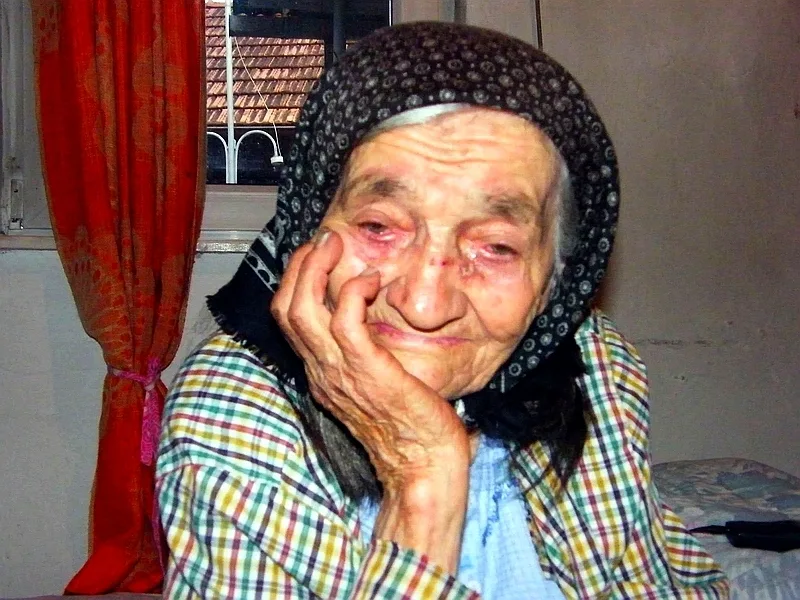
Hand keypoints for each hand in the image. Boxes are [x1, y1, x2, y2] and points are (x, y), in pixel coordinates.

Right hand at [271, 230, 469, 487]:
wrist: (424, 466)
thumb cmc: (411, 428)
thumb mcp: (375, 388)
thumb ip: (365, 359)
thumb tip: (373, 328)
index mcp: (322, 374)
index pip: (289, 320)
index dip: (297, 282)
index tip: (318, 256)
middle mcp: (322, 371)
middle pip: (285, 309)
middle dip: (300, 266)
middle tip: (324, 241)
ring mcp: (340, 372)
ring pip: (303, 309)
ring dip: (316, 268)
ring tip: (335, 245)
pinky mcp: (367, 370)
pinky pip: (344, 319)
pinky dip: (352, 290)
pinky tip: (372, 281)